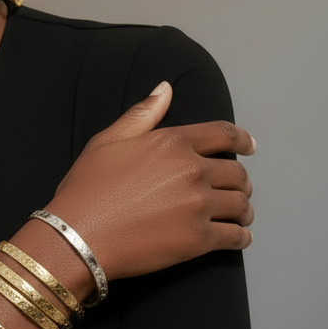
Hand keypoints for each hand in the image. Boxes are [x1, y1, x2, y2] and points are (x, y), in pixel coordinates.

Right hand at [49, 81, 254, 280]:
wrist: (78, 236)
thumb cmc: (87, 189)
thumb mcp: (107, 142)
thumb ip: (142, 115)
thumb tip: (166, 88)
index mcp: (172, 142)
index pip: (223, 134)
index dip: (242, 140)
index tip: (249, 146)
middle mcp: (191, 170)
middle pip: (236, 173)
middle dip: (240, 182)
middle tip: (237, 190)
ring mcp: (198, 205)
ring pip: (241, 205)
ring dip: (243, 210)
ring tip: (239, 216)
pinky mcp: (199, 239)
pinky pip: (236, 237)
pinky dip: (241, 237)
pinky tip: (237, 238)